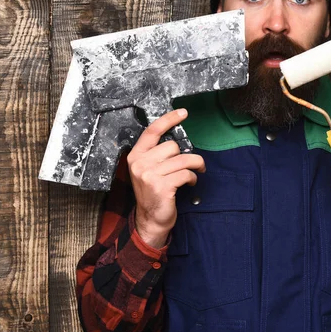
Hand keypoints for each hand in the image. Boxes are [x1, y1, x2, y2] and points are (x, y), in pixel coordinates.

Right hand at [128, 109, 205, 248]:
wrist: (150, 219)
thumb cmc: (153, 192)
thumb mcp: (148, 170)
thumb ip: (156, 154)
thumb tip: (177, 140)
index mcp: (135, 156)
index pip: (152, 131)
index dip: (169, 119)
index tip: (183, 113)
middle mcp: (140, 163)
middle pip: (172, 146)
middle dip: (185, 155)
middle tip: (189, 164)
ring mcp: (149, 175)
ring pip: (183, 159)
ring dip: (194, 166)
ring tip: (195, 172)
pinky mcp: (161, 186)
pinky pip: (186, 173)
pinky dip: (192, 177)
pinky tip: (190, 182)